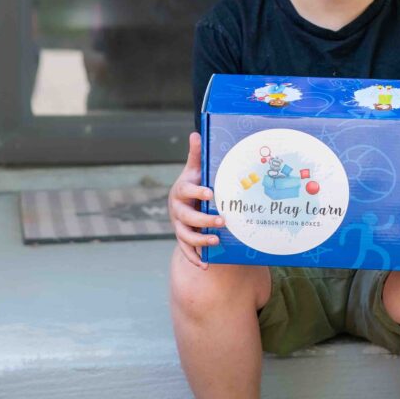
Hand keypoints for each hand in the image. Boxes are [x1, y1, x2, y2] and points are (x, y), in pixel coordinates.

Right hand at [168, 132, 224, 268]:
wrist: (183, 203)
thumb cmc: (193, 184)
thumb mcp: (194, 170)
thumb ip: (196, 155)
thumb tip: (195, 133)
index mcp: (181, 191)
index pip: (187, 191)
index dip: (197, 192)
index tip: (210, 193)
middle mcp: (177, 209)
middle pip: (187, 217)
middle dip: (203, 220)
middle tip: (222, 220)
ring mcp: (179, 226)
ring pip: (186, 235)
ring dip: (200, 240)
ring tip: (215, 241)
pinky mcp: (182, 239)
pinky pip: (186, 251)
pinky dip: (194, 258)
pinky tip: (205, 265)